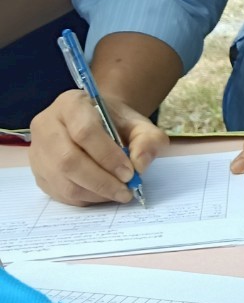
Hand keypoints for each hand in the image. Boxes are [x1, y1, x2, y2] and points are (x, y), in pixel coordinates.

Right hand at [29, 90, 167, 205]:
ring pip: (62, 180)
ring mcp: (37, 151)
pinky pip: (58, 192)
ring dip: (94, 192)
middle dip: (101, 180)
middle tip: (125, 190)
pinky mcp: (38, 173)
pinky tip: (103, 195)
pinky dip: (84, 198)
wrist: (98, 123)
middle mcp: (46, 126)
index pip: (84, 132)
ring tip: (118, 194)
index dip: (108, 156)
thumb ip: (148, 139)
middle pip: (68, 160)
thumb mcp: (139, 123)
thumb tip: (140, 164)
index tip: (129, 172)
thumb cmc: (116, 122)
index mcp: (70, 104)